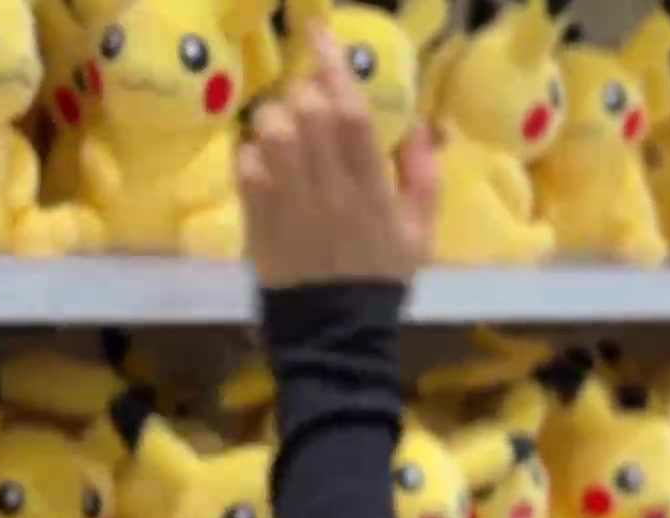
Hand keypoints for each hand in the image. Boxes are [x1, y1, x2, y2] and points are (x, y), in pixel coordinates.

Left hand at [237, 27, 438, 287]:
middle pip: (308, 114)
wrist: (336, 334)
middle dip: (305, 91)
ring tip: (287, 129)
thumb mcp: (420, 232)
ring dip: (276, 117)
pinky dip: (251, 153)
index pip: (350, 113)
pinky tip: (266, 163)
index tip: (319, 33)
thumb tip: (421, 124)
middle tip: (310, 99)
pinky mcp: (258, 222)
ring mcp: (288, 206)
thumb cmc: (380, 278)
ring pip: (272, 134)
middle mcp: (328, 191)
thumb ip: (424, 176)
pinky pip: (245, 168)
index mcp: (372, 190)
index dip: (333, 66)